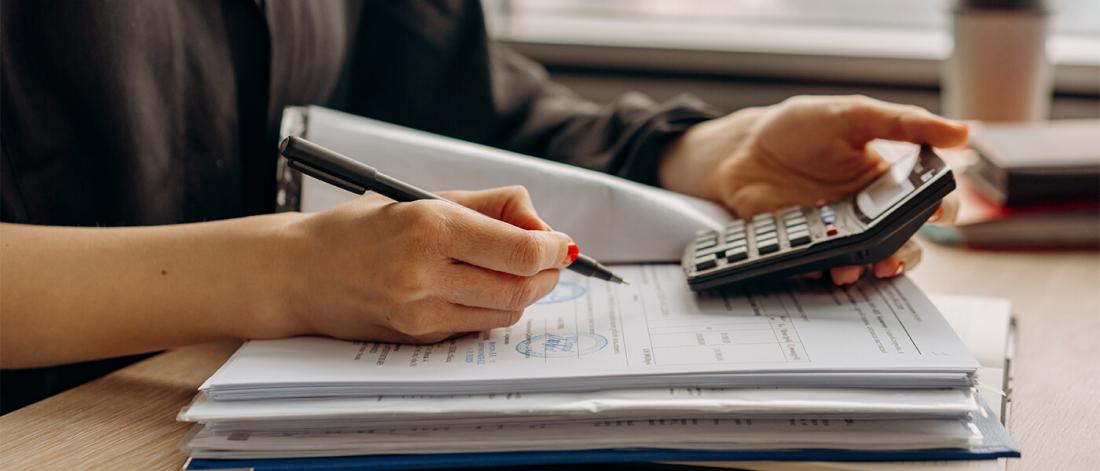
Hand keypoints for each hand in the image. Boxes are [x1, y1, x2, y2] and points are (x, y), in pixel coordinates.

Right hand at [277, 186, 572, 343]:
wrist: (301, 272)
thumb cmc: (364, 228)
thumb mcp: (426, 198)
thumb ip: (492, 206)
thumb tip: (544, 227)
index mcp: (431, 228)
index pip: (522, 251)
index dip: (553, 249)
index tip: (561, 244)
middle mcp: (425, 274)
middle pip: (522, 288)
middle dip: (546, 274)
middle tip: (548, 260)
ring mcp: (420, 313)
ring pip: (505, 313)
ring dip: (524, 294)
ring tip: (513, 272)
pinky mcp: (416, 338)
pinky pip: (476, 327)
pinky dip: (492, 309)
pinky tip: (477, 289)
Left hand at [659, 95, 967, 283]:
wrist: (741, 149)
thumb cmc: (798, 127)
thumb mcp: (852, 114)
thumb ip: (902, 123)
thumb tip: (961, 131)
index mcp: (887, 178)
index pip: (930, 200)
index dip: (941, 210)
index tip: (937, 213)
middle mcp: (868, 210)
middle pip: (904, 241)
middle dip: (905, 253)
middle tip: (894, 255)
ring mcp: (837, 230)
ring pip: (868, 260)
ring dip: (867, 268)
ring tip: (855, 267)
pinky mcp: (806, 245)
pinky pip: (823, 266)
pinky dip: (823, 269)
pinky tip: (819, 265)